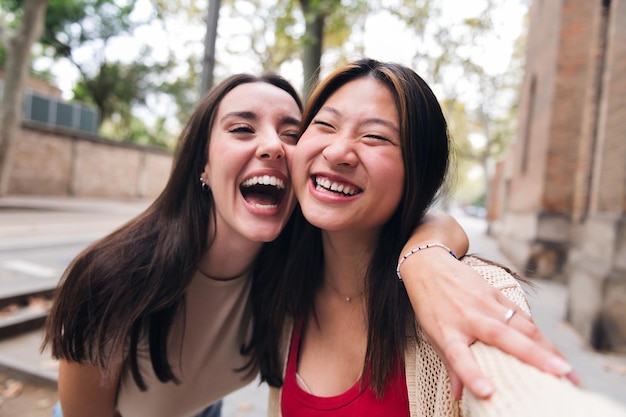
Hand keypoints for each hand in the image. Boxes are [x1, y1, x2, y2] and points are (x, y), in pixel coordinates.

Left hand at [399, 249, 579, 399]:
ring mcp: (484, 303)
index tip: (488, 392)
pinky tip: (554, 351)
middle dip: (534, 357)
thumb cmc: (430, 306)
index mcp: (447, 332)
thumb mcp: (432, 335)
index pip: (458, 357)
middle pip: (502, 337)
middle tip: (562, 375)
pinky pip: (521, 315)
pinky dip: (539, 334)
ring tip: (567, 371)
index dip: (472, 375)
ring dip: (547, 347)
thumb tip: (459, 395)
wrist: (428, 266)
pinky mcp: (496, 293)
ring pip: (521, 325)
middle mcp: (468, 317)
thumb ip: (450, 364)